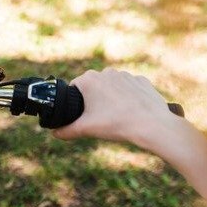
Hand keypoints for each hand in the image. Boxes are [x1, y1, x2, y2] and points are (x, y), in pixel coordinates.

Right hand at [53, 68, 178, 148]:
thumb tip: (55, 133)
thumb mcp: (86, 129)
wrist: (152, 125)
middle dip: (93, 100)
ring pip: (111, 87)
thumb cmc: (116, 124)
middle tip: (98, 118)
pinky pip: (128, 89)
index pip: (74, 87)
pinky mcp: (141, 81)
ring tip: (115, 117)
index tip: (81, 115)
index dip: (74, 102)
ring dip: (110, 98)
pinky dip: (127, 99)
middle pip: (93, 87)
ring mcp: (125, 75)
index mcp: (89, 79)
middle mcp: (106, 72)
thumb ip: (66, 131)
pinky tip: (130, 112)